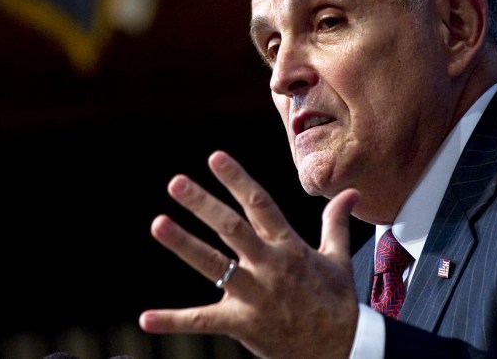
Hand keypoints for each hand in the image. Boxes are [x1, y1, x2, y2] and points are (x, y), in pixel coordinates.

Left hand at [139, 150, 360, 358]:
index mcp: (288, 247)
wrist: (343, 350)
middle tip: (176, 182)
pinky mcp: (242, 324)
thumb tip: (351, 193)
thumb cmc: (337, 302)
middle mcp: (269, 266)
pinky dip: (174, 321)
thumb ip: (335, 222)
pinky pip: (203, 321)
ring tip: (157, 224)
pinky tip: (145, 319)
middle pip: (232, 229)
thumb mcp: (337, 259)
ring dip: (184, 245)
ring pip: (214, 266)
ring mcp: (255, 295)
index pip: (260, 205)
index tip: (215, 157)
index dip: (237, 180)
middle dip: (203, 204)